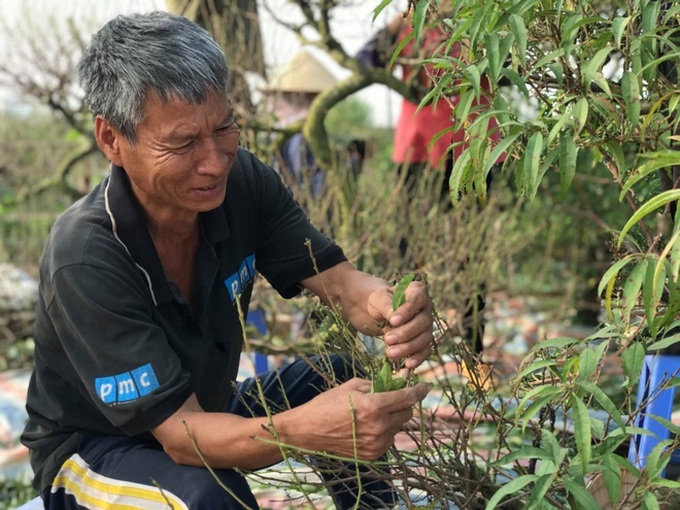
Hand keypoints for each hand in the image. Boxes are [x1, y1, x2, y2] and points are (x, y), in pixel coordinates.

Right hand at [294, 378, 429, 459]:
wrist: (308, 431)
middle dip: (404, 403)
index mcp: (374, 406)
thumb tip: (394, 382)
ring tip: (374, 413)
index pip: (407, 398)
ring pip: (398, 427)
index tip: (425, 386)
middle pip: (407, 413)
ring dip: (393, 417)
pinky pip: (388, 439)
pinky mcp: (373, 454)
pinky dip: (384, 430)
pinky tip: (368, 426)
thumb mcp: (352, 386)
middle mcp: (379, 427)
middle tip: (393, 398)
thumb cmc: (327, 404)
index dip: (418, 390)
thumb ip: (376, 383)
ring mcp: (376, 443)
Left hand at [368, 279, 433, 369]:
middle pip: (422, 322)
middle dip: (405, 333)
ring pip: (424, 338)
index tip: (393, 321)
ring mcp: (426, 326)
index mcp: (417, 291)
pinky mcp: (421, 341)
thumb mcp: (377, 298)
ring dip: (408, 347)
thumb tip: (394, 317)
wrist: (373, 311)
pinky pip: (424, 350)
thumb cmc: (376, 300)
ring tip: (390, 353)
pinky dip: (418, 358)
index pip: (417, 300)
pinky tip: (408, 364)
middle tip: (387, 339)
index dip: (407, 311)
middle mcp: (425, 308)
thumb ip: (386, 305)